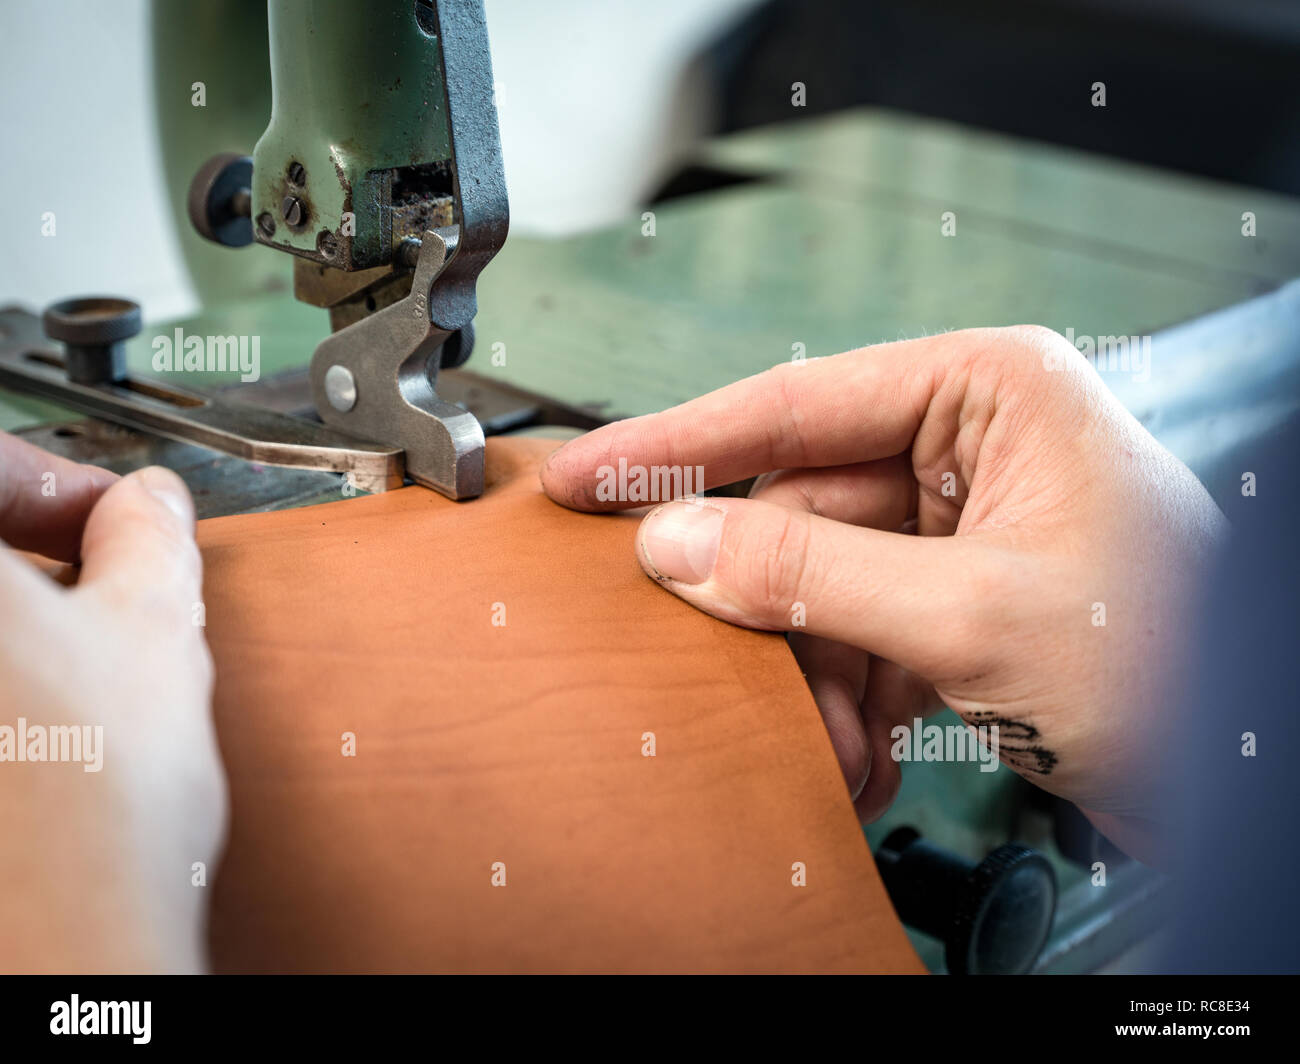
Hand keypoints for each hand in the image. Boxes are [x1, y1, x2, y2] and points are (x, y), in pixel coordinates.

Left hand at [0, 431, 225, 971]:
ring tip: (83, 655)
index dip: (57, 478)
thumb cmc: (86, 803)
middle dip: (32, 548)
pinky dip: (2, 686)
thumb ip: (149, 539)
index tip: (110, 513)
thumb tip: (148, 506)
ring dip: (16, 620)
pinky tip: (42, 716)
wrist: (60, 946)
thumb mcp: (156, 627)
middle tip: (101, 579)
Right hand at [541, 327, 1227, 861]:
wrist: (1257, 765)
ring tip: (833, 750)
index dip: (674, 445)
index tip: (581, 475)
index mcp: (987, 388)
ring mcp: (966, 517)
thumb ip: (808, 571)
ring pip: (826, 580)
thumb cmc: (1171, 659)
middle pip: (803, 508)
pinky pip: (865, 625)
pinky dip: (854, 696)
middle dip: (770, 611)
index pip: (792, 406)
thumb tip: (676, 543)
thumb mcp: (971, 615)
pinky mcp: (964, 587)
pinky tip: (865, 758)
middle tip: (714, 667)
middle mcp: (971, 439)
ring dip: (814, 673)